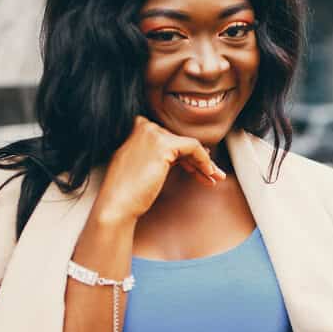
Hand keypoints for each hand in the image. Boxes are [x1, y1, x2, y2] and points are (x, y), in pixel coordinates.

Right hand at [94, 116, 226, 221]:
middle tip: (212, 175)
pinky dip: (203, 160)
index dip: (186, 155)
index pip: (170, 139)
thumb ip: (160, 158)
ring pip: (189, 145)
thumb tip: (186, 158)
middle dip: (198, 160)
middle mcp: (144, 127)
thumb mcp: (142, 167)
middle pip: (181, 142)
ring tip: (216, 178)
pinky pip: (193, 147)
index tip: (196, 170)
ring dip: (205, 163)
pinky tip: (208, 174)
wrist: (117, 204)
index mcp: (137, 131)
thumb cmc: (127, 193)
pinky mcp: (162, 145)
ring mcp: (152, 134)